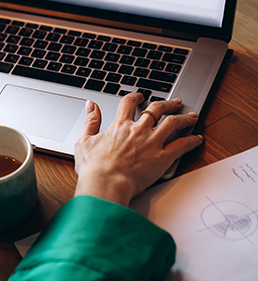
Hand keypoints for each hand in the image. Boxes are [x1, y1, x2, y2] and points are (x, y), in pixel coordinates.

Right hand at [73, 93, 202, 206]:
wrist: (106, 184)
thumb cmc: (94, 168)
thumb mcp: (84, 140)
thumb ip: (90, 121)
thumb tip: (90, 104)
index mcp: (120, 126)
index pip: (129, 103)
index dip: (135, 96)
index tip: (140, 96)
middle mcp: (139, 130)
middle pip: (157, 109)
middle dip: (168, 103)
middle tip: (174, 102)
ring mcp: (152, 143)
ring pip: (174, 123)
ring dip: (184, 118)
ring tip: (191, 116)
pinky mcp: (162, 158)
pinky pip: (182, 145)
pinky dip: (192, 141)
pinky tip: (197, 139)